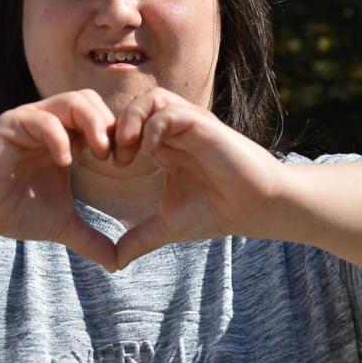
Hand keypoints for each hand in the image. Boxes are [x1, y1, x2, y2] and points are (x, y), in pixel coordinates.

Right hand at [0, 90, 118, 270]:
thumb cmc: (16, 210)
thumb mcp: (62, 225)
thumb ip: (91, 239)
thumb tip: (117, 264)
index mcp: (66, 138)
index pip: (102, 116)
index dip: (118, 134)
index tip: (125, 163)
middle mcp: (51, 122)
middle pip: (90, 99)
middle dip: (109, 124)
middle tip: (113, 156)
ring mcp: (31, 120)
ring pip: (71, 100)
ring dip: (92, 123)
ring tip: (97, 153)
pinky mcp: (11, 124)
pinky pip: (42, 119)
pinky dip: (60, 137)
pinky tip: (65, 162)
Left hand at [112, 88, 283, 268]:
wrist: (253, 208)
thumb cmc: (215, 211)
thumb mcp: (166, 226)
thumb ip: (139, 239)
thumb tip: (113, 264)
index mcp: (164, 146)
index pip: (126, 124)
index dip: (111, 139)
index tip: (109, 165)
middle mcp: (175, 130)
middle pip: (135, 105)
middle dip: (116, 127)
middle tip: (114, 157)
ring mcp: (190, 124)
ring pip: (151, 98)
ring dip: (132, 119)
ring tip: (128, 149)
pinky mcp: (203, 125)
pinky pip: (170, 111)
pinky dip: (153, 126)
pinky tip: (150, 152)